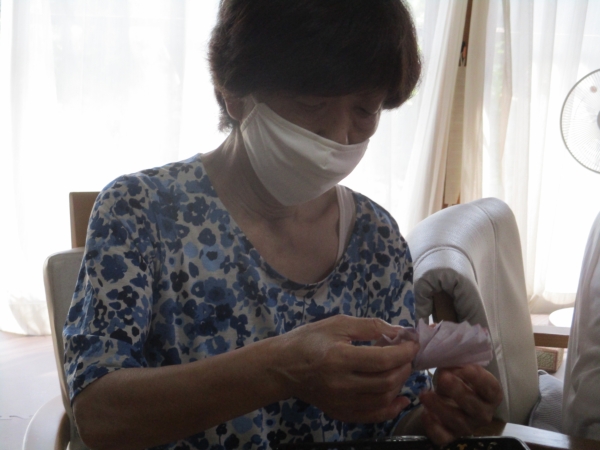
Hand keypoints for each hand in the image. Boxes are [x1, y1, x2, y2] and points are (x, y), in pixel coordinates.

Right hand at [274, 315, 418, 423]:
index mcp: (339, 358)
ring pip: (382, 400)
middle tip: (408, 355)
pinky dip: (390, 409)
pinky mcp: (339, 412)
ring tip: (401, 369)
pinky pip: (371, 416)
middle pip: (386, 381)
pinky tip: (400, 398)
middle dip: (404, 367)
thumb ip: (370, 326)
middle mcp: (341, 384)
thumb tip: (399, 331)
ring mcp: (340, 402)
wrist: (282, 366)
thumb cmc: (308, 340)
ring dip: (399, 385)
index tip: (413, 343)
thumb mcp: (337, 323)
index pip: (382, 360)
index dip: (404, 352)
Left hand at [419, 365, 502, 444]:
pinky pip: (443, 437)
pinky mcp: (451, 435)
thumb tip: (447, 352)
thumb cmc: (458, 379)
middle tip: (443, 377)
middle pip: (475, 406)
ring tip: (425, 394)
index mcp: (491, 395)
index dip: (479, 378)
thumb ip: (458, 362)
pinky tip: (425, 414)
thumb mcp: (460, 368)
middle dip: (458, 391)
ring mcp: (468, 426)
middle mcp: (483, 413)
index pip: (491, 388)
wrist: (449, 398)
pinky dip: (433, 427)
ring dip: (440, 407)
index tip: (465, 367)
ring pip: (458, 421)